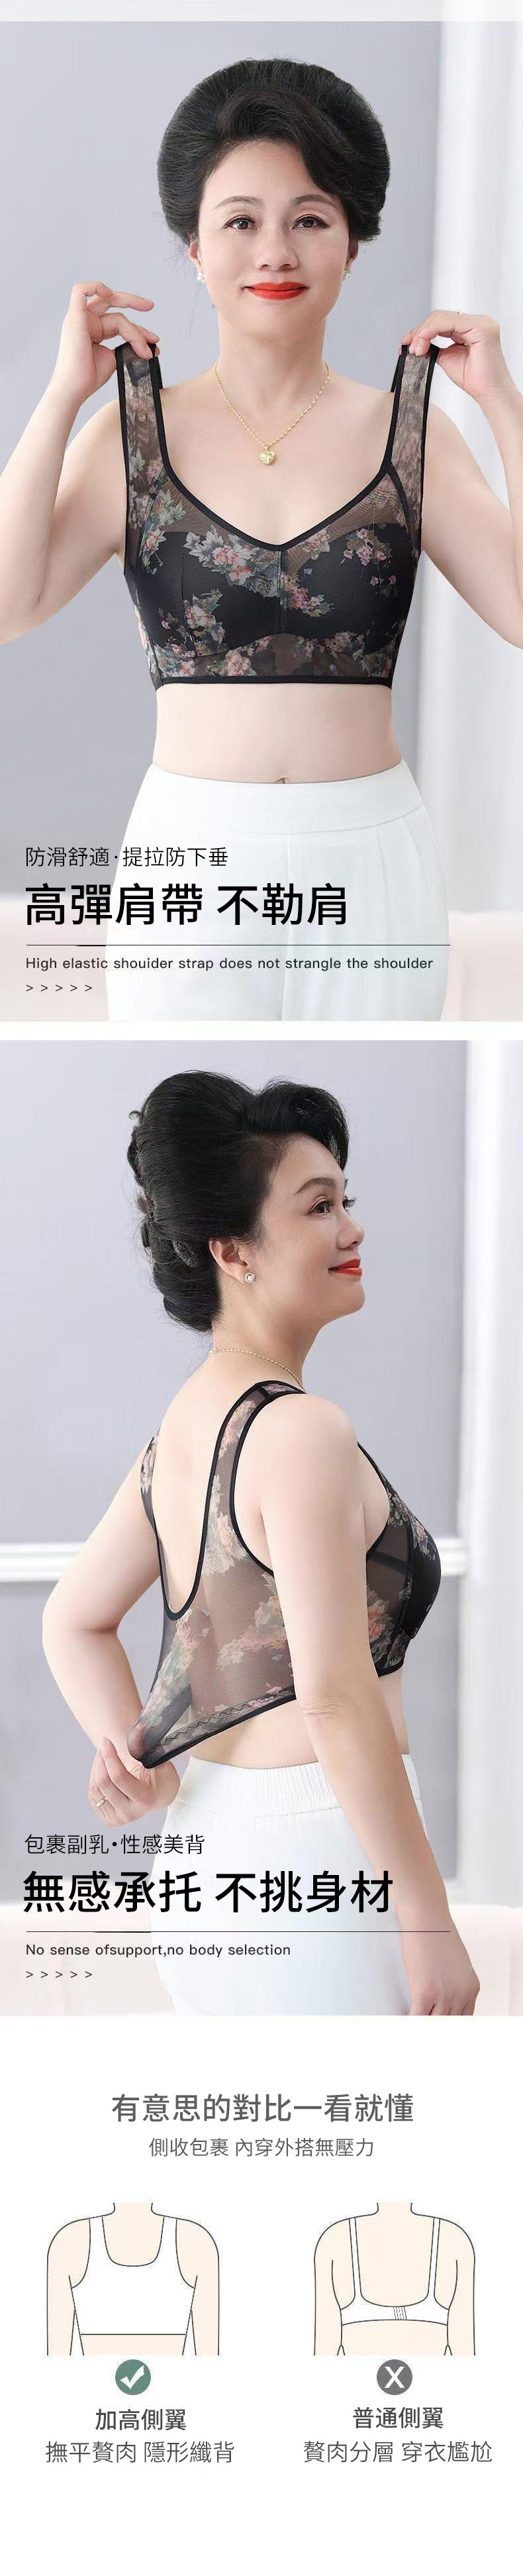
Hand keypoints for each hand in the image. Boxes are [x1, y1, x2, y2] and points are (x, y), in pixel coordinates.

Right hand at [50, 280, 159, 413]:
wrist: (75, 389)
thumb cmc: (89, 378)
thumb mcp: (115, 359)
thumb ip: (128, 347)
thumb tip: (150, 346)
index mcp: (94, 330)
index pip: (119, 322)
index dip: (138, 331)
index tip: (153, 343)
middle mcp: (86, 321)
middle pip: (112, 303)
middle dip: (134, 303)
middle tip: (150, 306)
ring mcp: (79, 318)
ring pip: (112, 311)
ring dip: (132, 328)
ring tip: (144, 345)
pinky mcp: (75, 318)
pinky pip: (80, 291)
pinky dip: (95, 286)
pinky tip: (110, 293)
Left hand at [88, 1735, 178, 1822]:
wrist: (159, 1796)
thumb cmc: (160, 1775)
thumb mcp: (158, 1760)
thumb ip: (145, 1746)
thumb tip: (139, 1727)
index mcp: (145, 1799)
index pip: (118, 1777)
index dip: (109, 1756)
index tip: (106, 1740)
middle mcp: (131, 1813)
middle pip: (103, 1783)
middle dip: (101, 1759)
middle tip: (105, 1745)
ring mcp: (119, 1819)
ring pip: (95, 1788)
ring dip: (96, 1767)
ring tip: (104, 1755)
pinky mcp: (109, 1820)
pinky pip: (92, 1796)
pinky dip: (94, 1779)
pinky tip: (103, 1770)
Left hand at [401, 310, 508, 409]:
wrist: (489, 393)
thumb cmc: (474, 380)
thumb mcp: (447, 358)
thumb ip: (435, 347)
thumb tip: (415, 343)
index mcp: (471, 327)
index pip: (442, 320)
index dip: (422, 330)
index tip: (408, 344)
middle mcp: (478, 321)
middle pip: (440, 317)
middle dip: (421, 331)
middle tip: (410, 348)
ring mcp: (481, 322)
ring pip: (442, 317)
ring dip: (424, 333)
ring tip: (417, 350)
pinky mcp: (481, 327)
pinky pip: (450, 322)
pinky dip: (432, 331)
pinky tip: (423, 343)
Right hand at [401, 1917, 479, 2015]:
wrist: (427, 1918)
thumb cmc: (437, 1934)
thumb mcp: (456, 1962)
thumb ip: (455, 1982)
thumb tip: (442, 1996)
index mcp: (471, 1988)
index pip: (463, 2019)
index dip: (448, 2023)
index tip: (435, 2021)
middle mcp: (461, 1994)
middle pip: (449, 2024)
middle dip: (434, 2025)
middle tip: (422, 2020)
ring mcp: (445, 1995)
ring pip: (434, 2024)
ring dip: (422, 2024)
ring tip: (410, 2020)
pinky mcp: (425, 1993)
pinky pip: (418, 2019)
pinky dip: (410, 2022)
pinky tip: (402, 2019)